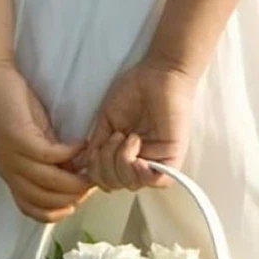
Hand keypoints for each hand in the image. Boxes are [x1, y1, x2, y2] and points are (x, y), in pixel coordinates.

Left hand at [0, 65, 90, 223]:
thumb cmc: (13, 107)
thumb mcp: (35, 140)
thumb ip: (51, 159)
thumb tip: (73, 173)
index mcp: (11, 174)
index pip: (30, 208)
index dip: (55, 213)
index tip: (77, 204)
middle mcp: (9, 170)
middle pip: (44, 199)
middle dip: (72, 196)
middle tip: (92, 184)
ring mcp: (12, 156)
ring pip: (48, 182)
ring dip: (75, 179)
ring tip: (91, 169)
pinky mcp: (18, 139)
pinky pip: (49, 155)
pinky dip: (69, 154)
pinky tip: (81, 145)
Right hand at [82, 58, 200, 192]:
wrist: (158, 73)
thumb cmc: (134, 91)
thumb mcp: (106, 121)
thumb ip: (97, 146)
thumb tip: (84, 168)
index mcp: (124, 154)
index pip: (106, 180)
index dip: (95, 170)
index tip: (96, 147)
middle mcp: (140, 160)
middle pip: (117, 184)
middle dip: (106, 166)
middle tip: (114, 137)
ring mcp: (157, 159)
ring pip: (133, 184)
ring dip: (122, 162)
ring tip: (128, 137)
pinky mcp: (173, 156)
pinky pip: (159, 181)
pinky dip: (142, 173)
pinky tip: (137, 154)